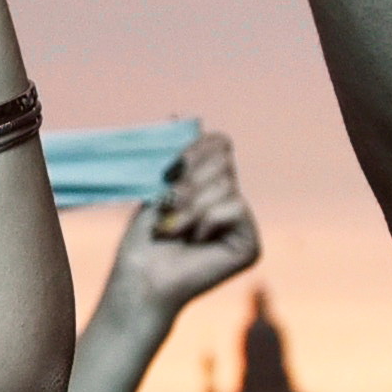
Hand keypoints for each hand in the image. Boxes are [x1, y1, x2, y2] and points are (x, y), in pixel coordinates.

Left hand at [100, 129, 259, 326]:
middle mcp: (232, 200)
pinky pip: (234, 207)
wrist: (141, 277)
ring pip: (226, 185)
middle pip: (224, 159)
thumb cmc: (143, 237)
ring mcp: (243, 223)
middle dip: (189, 181)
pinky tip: (196, 241)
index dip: (193, 152)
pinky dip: (207, 221)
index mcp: (212, 184)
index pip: (219, 143)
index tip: (167, 174)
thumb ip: (175, 153)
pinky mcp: (250, 245)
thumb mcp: (158, 185)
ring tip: (176, 228)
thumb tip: (178, 114)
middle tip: (169, 207)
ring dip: (190, 206)